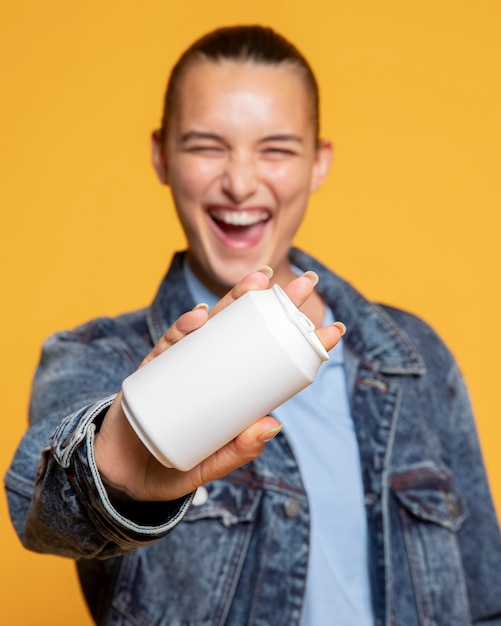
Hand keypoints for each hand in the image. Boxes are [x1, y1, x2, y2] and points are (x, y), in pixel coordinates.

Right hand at [94, 267, 343, 502]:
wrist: (122, 476)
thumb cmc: (171, 467)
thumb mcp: (210, 464)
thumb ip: (237, 450)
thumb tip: (273, 424)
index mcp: (230, 391)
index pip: (269, 359)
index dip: (298, 341)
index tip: (333, 328)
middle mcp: (210, 370)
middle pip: (245, 329)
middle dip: (273, 303)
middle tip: (303, 282)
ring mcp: (182, 364)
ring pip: (212, 325)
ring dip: (234, 300)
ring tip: (259, 281)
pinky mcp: (153, 368)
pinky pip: (169, 344)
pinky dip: (182, 329)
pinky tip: (200, 317)